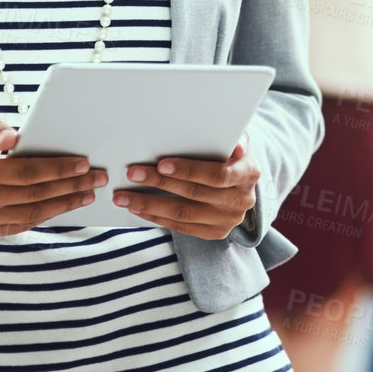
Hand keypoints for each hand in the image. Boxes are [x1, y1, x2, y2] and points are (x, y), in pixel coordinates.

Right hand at [0, 113, 106, 236]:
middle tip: (98, 179)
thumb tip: (11, 140)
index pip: (26, 173)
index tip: (84, 164)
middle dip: (71, 187)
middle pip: (35, 195)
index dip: (57, 169)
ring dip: (65, 204)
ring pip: (32, 214)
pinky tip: (66, 205)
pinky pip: (24, 224)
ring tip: (89, 194)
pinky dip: (48, 215)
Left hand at [115, 133, 260, 239]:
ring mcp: (228, 220)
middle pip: (194, 193)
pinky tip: (138, 208)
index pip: (216, 175)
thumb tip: (235, 145)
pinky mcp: (215, 233)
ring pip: (183, 213)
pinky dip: (157, 217)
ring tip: (124, 197)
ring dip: (150, 204)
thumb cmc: (231, 153)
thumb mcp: (236, 140)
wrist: (243, 182)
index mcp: (248, 173)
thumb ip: (232, 138)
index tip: (162, 163)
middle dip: (160, 182)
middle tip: (133, 173)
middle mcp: (240, 201)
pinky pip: (181, 227)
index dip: (188, 170)